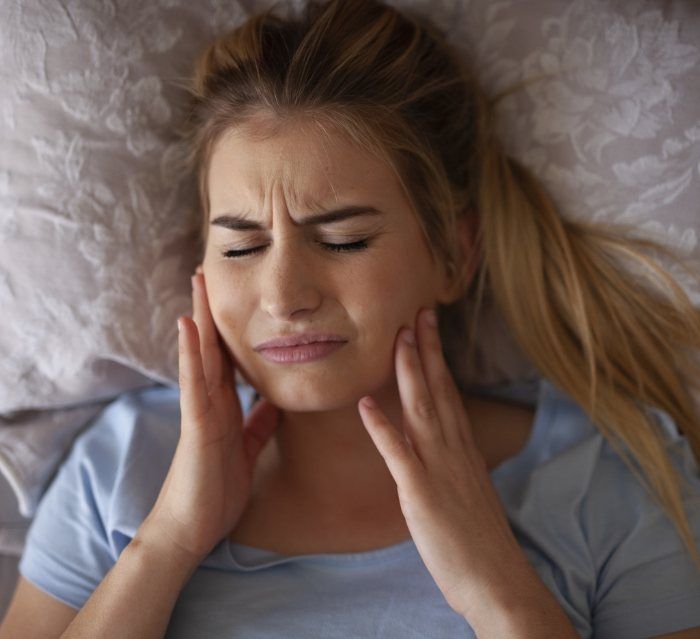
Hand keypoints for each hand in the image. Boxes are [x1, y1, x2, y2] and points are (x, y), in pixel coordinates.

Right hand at [140, 266, 279, 565]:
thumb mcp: (247, 450)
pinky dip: (191, 354)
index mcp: (224, 407)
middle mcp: (210, 402)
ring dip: (199, 318)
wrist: (192, 528)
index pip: (228, 359)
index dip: (232, 329)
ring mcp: (200, 410)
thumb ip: (258, 425)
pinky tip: (189, 326)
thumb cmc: (216, 490)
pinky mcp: (195, 425)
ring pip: (200, 356)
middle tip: (211, 272)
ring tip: (198, 282)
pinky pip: (194, 384)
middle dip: (212, 311)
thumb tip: (275, 403)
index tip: (237, 298)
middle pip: (213, 348)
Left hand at [357, 307, 532, 618]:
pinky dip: (381, 428)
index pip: (449, 392)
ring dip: (408, 372)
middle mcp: (453, 450)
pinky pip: (399, 455)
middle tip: (416, 312)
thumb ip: (453, 462)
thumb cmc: (480, 541)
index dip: (437, 357)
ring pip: (422, 409)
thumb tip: (441, 445)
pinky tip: (364, 404)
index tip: (428, 327)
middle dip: (425, 349)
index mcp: (463, 449)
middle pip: (438, 389)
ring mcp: (438, 469)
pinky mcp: (421, 494)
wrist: (497, 581)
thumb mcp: (469, 489)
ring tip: (396, 338)